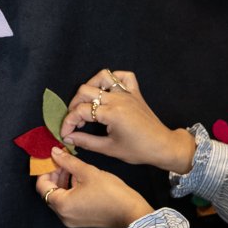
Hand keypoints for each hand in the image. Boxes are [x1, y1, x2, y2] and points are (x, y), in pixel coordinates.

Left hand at [36, 147, 155, 227]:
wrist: (131, 212)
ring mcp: (72, 220)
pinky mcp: (81, 220)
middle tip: (64, 161)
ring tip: (73, 168)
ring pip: (60, 198)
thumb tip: (54, 152)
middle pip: (49, 192)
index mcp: (62, 205)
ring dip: (63, 182)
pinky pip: (69, 204)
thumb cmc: (111, 193)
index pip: (42, 186)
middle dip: (55, 175)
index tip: (54, 159)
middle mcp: (63, 216)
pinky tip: (80, 180)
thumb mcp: (88, 172)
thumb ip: (68, 162)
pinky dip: (70, 191)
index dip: (46, 170)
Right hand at [60, 69, 196, 173]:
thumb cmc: (138, 150)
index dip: (68, 122)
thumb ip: (86, 142)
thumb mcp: (109, 149)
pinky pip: (124, 76)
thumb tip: (68, 137)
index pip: (81, 111)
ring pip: (103, 76)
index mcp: (111, 113)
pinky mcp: (135, 92)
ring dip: (90, 87)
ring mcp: (127, 93)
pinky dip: (113, 78)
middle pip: (86, 91)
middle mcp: (118, 98)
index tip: (65, 132)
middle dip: (74, 105)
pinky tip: (107, 90)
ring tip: (87, 102)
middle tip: (75, 121)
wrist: (162, 146)